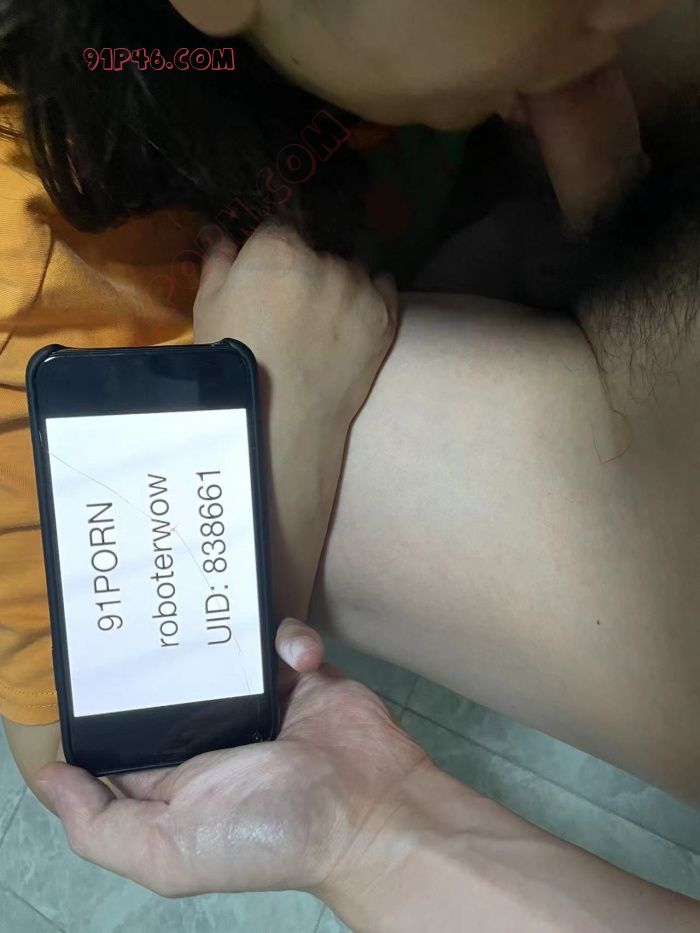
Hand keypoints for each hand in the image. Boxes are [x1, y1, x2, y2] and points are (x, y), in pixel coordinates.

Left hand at [36, 621, 426, 897]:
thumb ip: (99, 826)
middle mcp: (211, 734)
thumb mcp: (169, 852)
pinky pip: (282, 637)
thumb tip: (47, 779)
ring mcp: (258, 699)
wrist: (371, 813)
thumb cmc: (270, 836)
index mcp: (174, 777)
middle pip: (168, 677)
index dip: (100, 702)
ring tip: (228, 617)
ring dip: (225, 629)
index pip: (122, 734)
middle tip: (150, 608)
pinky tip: (301, 660)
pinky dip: (291, 640)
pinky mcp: (300, 675)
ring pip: (222, 645)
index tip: (85, 656)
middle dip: (159, 647)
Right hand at [193, 223, 398, 619]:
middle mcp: (324, 258)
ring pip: (351, 268)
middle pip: (317, 249)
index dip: (273, 253)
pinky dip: (371, 296)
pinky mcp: (385, 315)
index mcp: (276, 248)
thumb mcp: (209, 311)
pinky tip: (352, 320)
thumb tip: (219, 232)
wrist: (283, 422)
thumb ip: (218, 263)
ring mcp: (359, 287)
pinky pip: (383, 286)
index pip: (279, 228)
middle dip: (307, 268)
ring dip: (340, 284)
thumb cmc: (234, 367)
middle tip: (294, 309)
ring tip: (324, 323)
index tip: (269, 278)